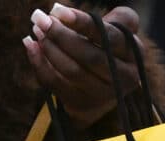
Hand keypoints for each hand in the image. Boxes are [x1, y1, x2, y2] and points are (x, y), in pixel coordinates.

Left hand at [23, 4, 141, 128]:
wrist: (104, 88)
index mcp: (133, 54)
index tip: (58, 11)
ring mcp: (102, 95)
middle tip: (40, 19)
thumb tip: (63, 14)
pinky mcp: (81, 105)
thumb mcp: (115, 31)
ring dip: (49, 48)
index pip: (108, 37)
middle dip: (60, 35)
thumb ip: (108, 18)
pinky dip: (39, 64)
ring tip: (36, 30)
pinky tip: (30, 45)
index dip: (82, 23)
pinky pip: (55, 83)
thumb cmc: (107, 49)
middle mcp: (123, 78)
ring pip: (71, 71)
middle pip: (89, 56)